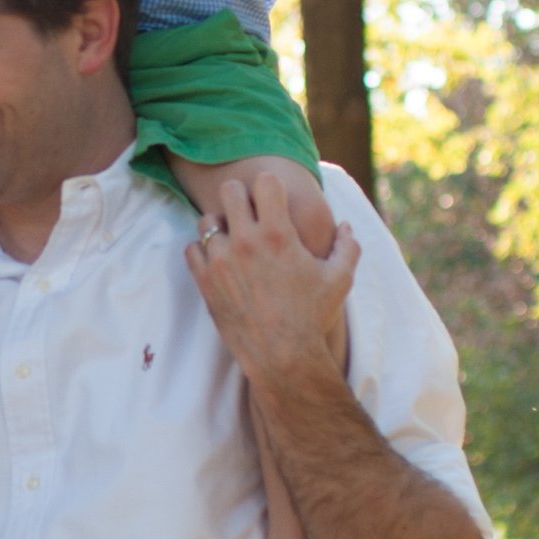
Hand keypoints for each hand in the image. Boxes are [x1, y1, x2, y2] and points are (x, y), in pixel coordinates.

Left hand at [185, 175, 358, 395]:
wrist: (282, 357)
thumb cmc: (312, 318)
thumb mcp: (339, 280)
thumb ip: (347, 247)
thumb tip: (345, 226)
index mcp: (279, 234)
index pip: (264, 181)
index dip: (271, 187)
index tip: (274, 202)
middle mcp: (246, 241)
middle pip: (229, 190)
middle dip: (240, 197)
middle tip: (250, 215)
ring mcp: (221, 260)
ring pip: (206, 219)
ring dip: (220, 225)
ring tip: (235, 241)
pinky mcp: (205, 281)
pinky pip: (192, 248)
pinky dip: (204, 251)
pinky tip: (221, 261)